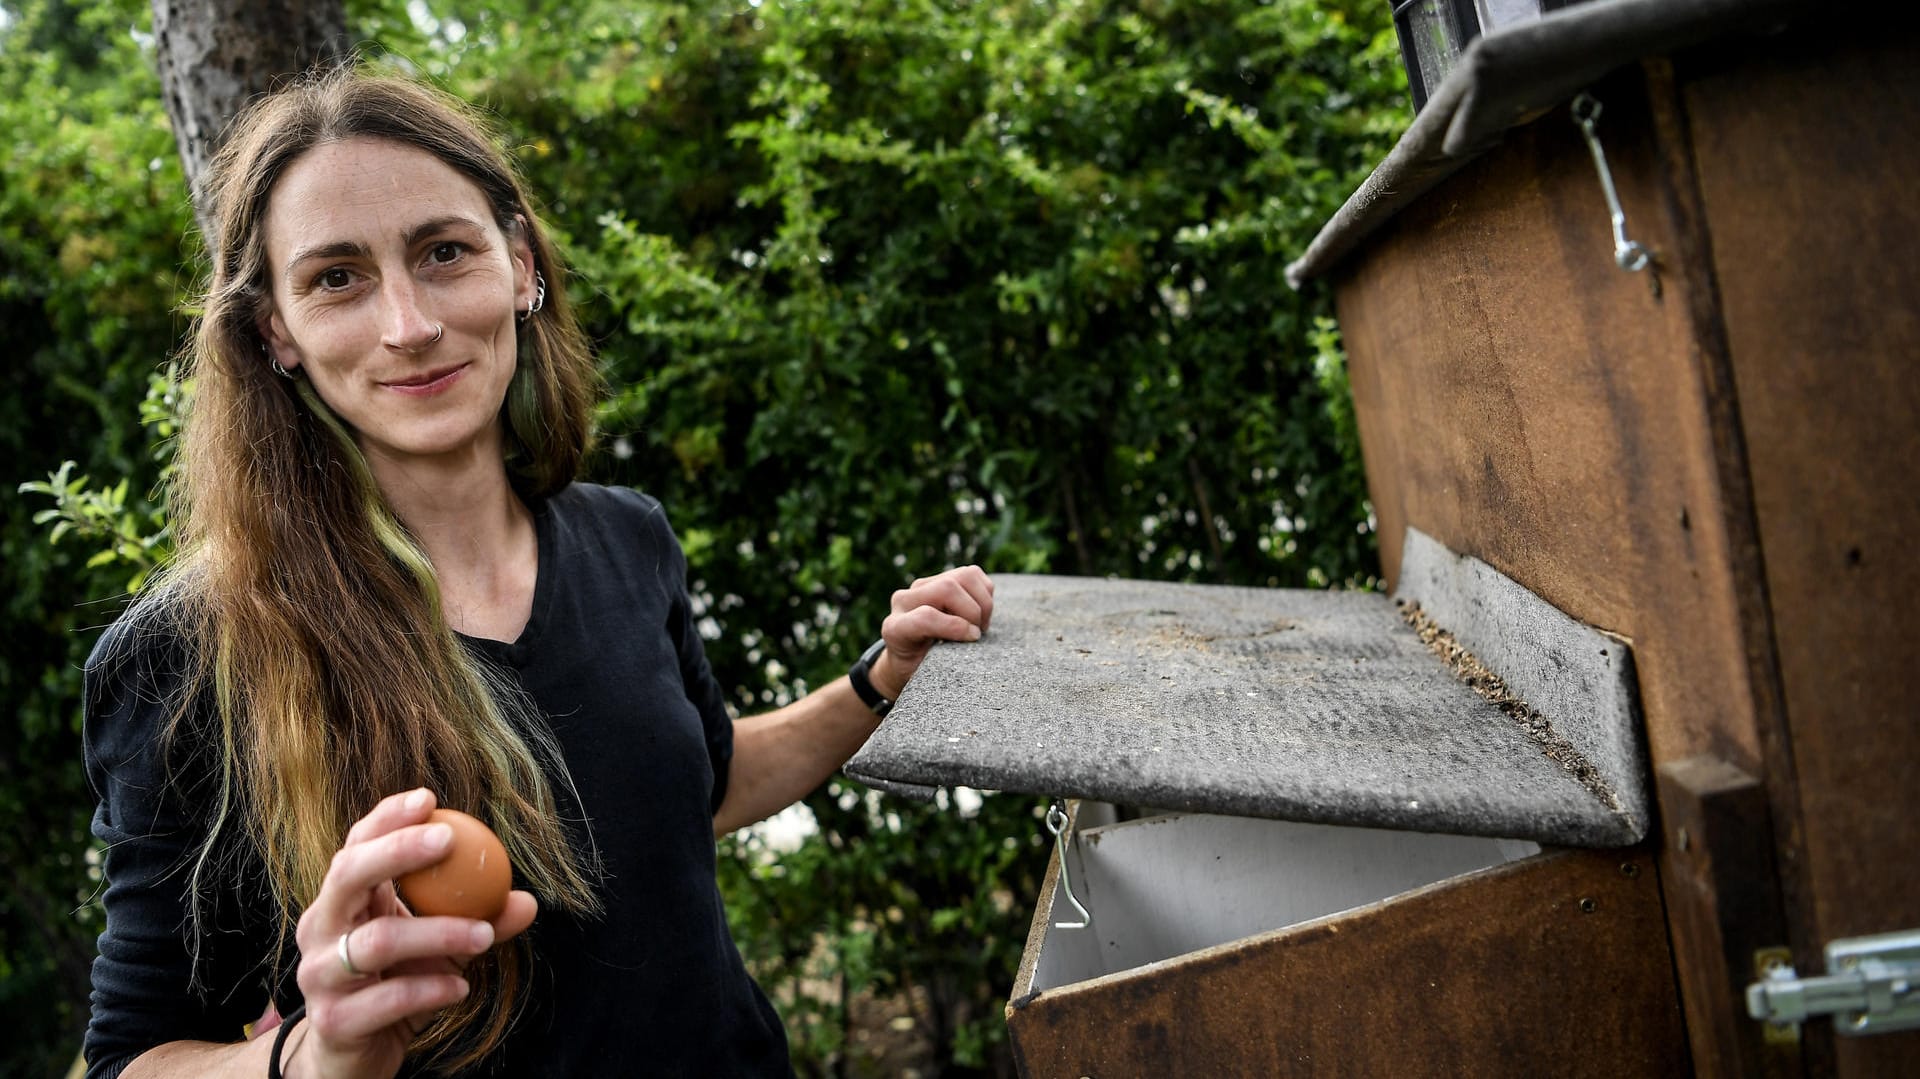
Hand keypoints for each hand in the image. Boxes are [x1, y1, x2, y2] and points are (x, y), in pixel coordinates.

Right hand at [288, 788, 537, 1078]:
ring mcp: (320, 974)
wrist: (351, 1059)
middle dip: (397, 851)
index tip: (430, 798)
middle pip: (347, 874)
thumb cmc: (395, 987)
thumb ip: (477, 921)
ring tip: (483, 935)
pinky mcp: (333, 1021)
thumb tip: (527, 900)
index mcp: (340, 902)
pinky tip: (460, 988)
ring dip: (438, 932)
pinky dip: (429, 989)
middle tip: (449, 840)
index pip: (355, 846)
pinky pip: (386, 998)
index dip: (386, 818)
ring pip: (376, 940)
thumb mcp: (439, 950)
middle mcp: (320, 929)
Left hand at [873, 565, 993, 698]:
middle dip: (972, 611)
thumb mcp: (923, 674)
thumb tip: (969, 639)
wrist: (910, 657)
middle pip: (947, 587)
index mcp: (895, 628)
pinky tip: (980, 614)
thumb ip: (939, 662)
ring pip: (964, 576)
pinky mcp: (941, 578)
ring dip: (982, 602)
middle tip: (977, 634)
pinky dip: (985, 594)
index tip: (972, 639)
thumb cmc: (919, 669)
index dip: (956, 627)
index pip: (926, 616)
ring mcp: (923, 586)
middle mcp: (905, 600)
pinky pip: (973, 574)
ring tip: (980, 624)